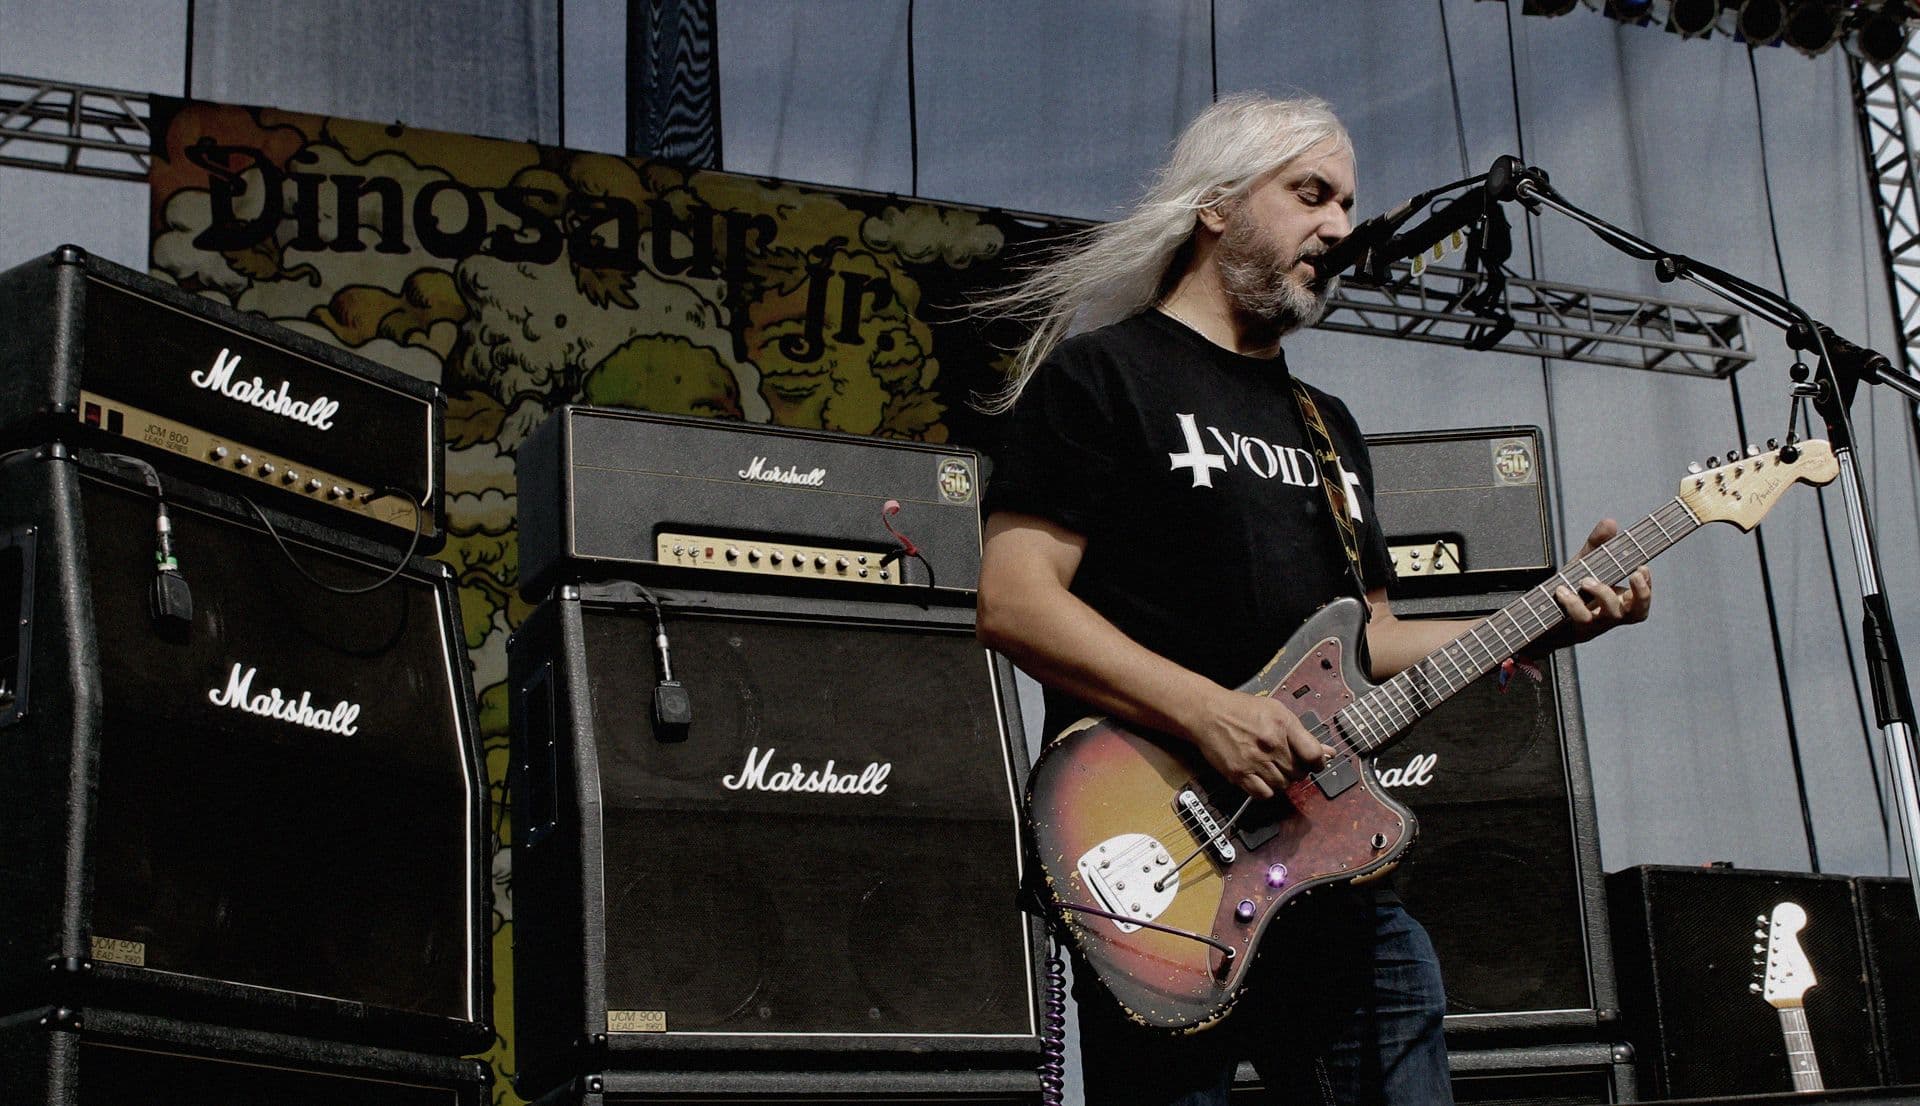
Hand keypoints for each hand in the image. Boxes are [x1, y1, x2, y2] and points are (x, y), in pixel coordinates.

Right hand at [1186, 688, 1337, 799]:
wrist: (1207, 713)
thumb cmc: (1241, 710)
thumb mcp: (1276, 711)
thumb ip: (1302, 734)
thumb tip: (1328, 752)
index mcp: (1283, 724)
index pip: (1313, 754)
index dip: (1319, 762)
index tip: (1315, 763)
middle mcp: (1271, 743)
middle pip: (1299, 772)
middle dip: (1297, 770)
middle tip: (1288, 762)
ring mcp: (1255, 760)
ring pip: (1283, 785)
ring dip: (1282, 780)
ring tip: (1273, 768)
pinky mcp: (1239, 773)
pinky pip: (1264, 794)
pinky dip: (1267, 790)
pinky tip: (1262, 778)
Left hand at [1550, 518, 1652, 645]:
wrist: (1547, 613)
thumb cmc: (1575, 586)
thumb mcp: (1587, 562)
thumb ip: (1599, 544)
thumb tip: (1610, 521)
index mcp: (1622, 601)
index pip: (1643, 598)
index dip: (1647, 585)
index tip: (1642, 568)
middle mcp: (1614, 615)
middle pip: (1638, 613)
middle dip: (1641, 592)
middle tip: (1634, 572)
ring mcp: (1597, 623)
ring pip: (1610, 616)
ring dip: (1602, 593)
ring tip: (1585, 579)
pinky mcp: (1577, 627)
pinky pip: (1580, 619)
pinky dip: (1571, 603)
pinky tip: (1561, 590)